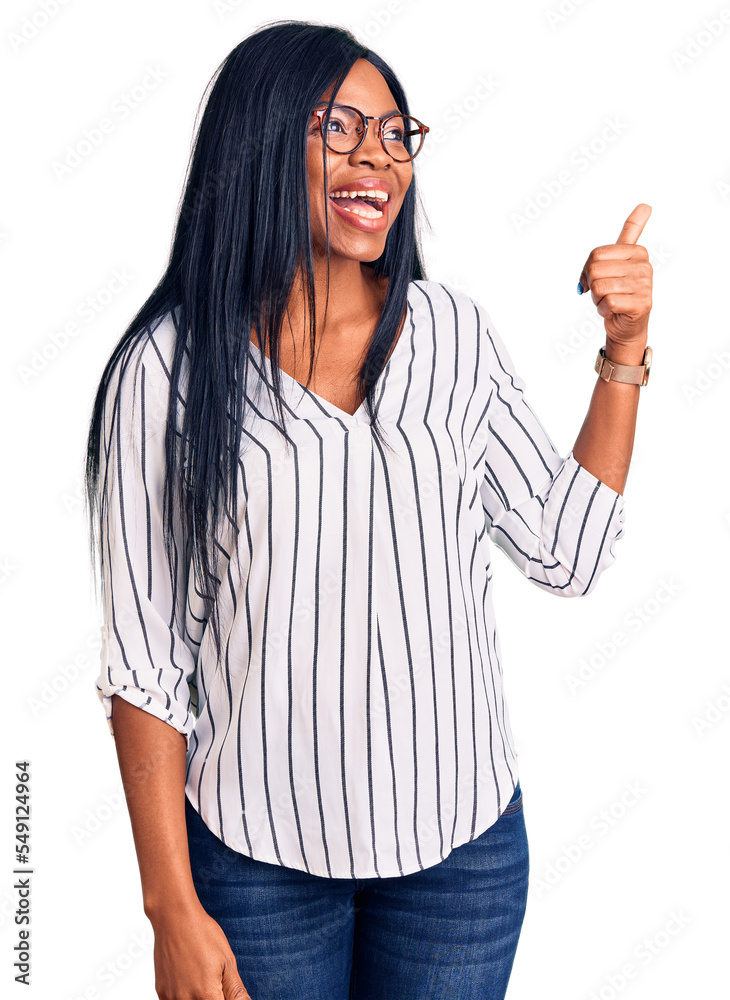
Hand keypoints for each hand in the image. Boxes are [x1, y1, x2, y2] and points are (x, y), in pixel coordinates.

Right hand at [150, 899, 250, 998]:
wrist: (174, 918)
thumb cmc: (203, 934)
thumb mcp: (227, 961)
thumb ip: (235, 991)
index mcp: (206, 995)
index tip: (224, 990)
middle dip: (213, 997)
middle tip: (215, 979)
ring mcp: (171, 997)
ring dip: (199, 996)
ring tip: (201, 975)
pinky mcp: (161, 992)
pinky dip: (185, 995)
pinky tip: (189, 978)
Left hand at [577, 203, 652, 346]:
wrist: (626, 325)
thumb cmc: (618, 292)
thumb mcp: (619, 260)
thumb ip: (630, 232)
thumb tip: (646, 205)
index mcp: (637, 251)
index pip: (595, 255)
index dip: (587, 271)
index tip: (599, 278)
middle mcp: (644, 265)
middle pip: (595, 270)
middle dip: (593, 286)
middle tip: (607, 293)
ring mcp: (645, 285)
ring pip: (599, 287)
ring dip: (598, 300)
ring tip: (611, 301)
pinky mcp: (641, 303)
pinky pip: (607, 303)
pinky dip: (604, 311)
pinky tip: (615, 311)